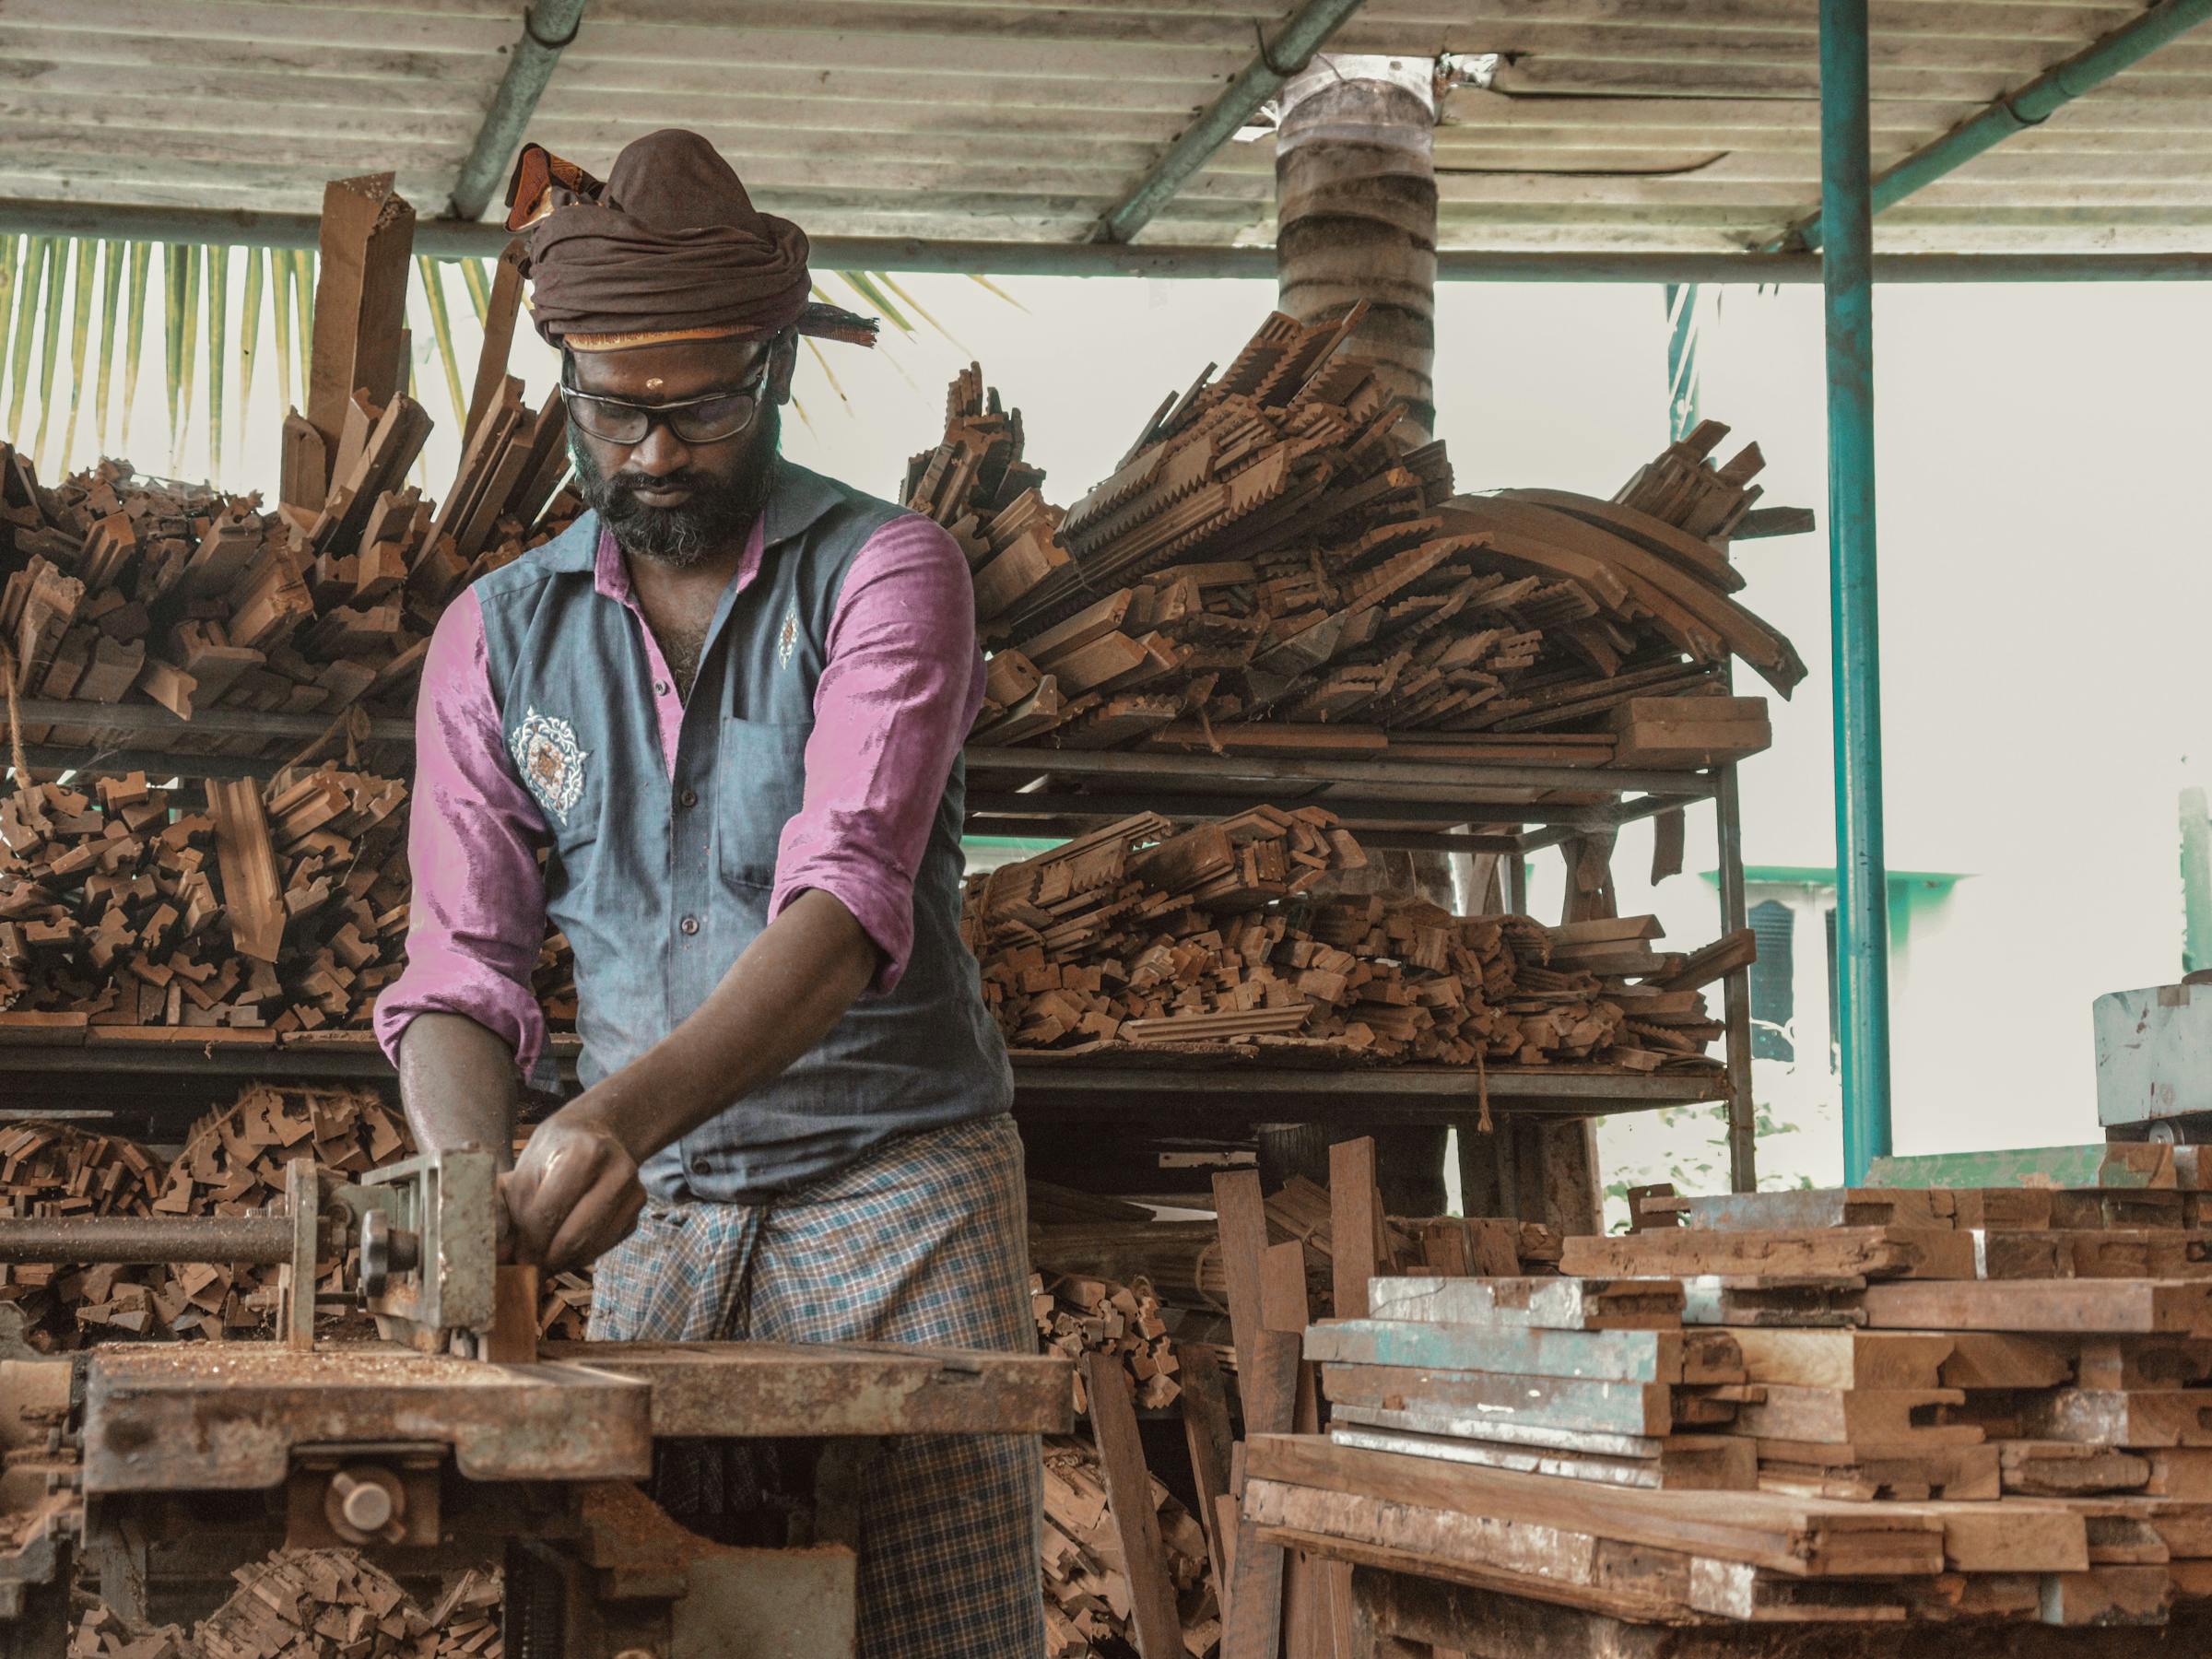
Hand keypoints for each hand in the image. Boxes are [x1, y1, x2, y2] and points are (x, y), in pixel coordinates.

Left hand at [501, 1105, 645, 1271]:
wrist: (595, 1132)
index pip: (549, 1213)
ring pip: (591, 1248)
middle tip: (526, 1268)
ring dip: (562, 1261)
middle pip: (574, 1236)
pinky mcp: (637, 1208)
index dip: (527, 1243)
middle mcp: (618, 1170)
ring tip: (541, 1259)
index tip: (512, 1259)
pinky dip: (580, 1255)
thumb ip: (511, 1208)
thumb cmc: (554, 1151)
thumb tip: (502, 1255)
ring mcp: (634, 1190)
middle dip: (545, 1259)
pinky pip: (605, 1246)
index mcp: (586, 1152)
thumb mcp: (525, 1167)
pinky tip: (563, 1246)